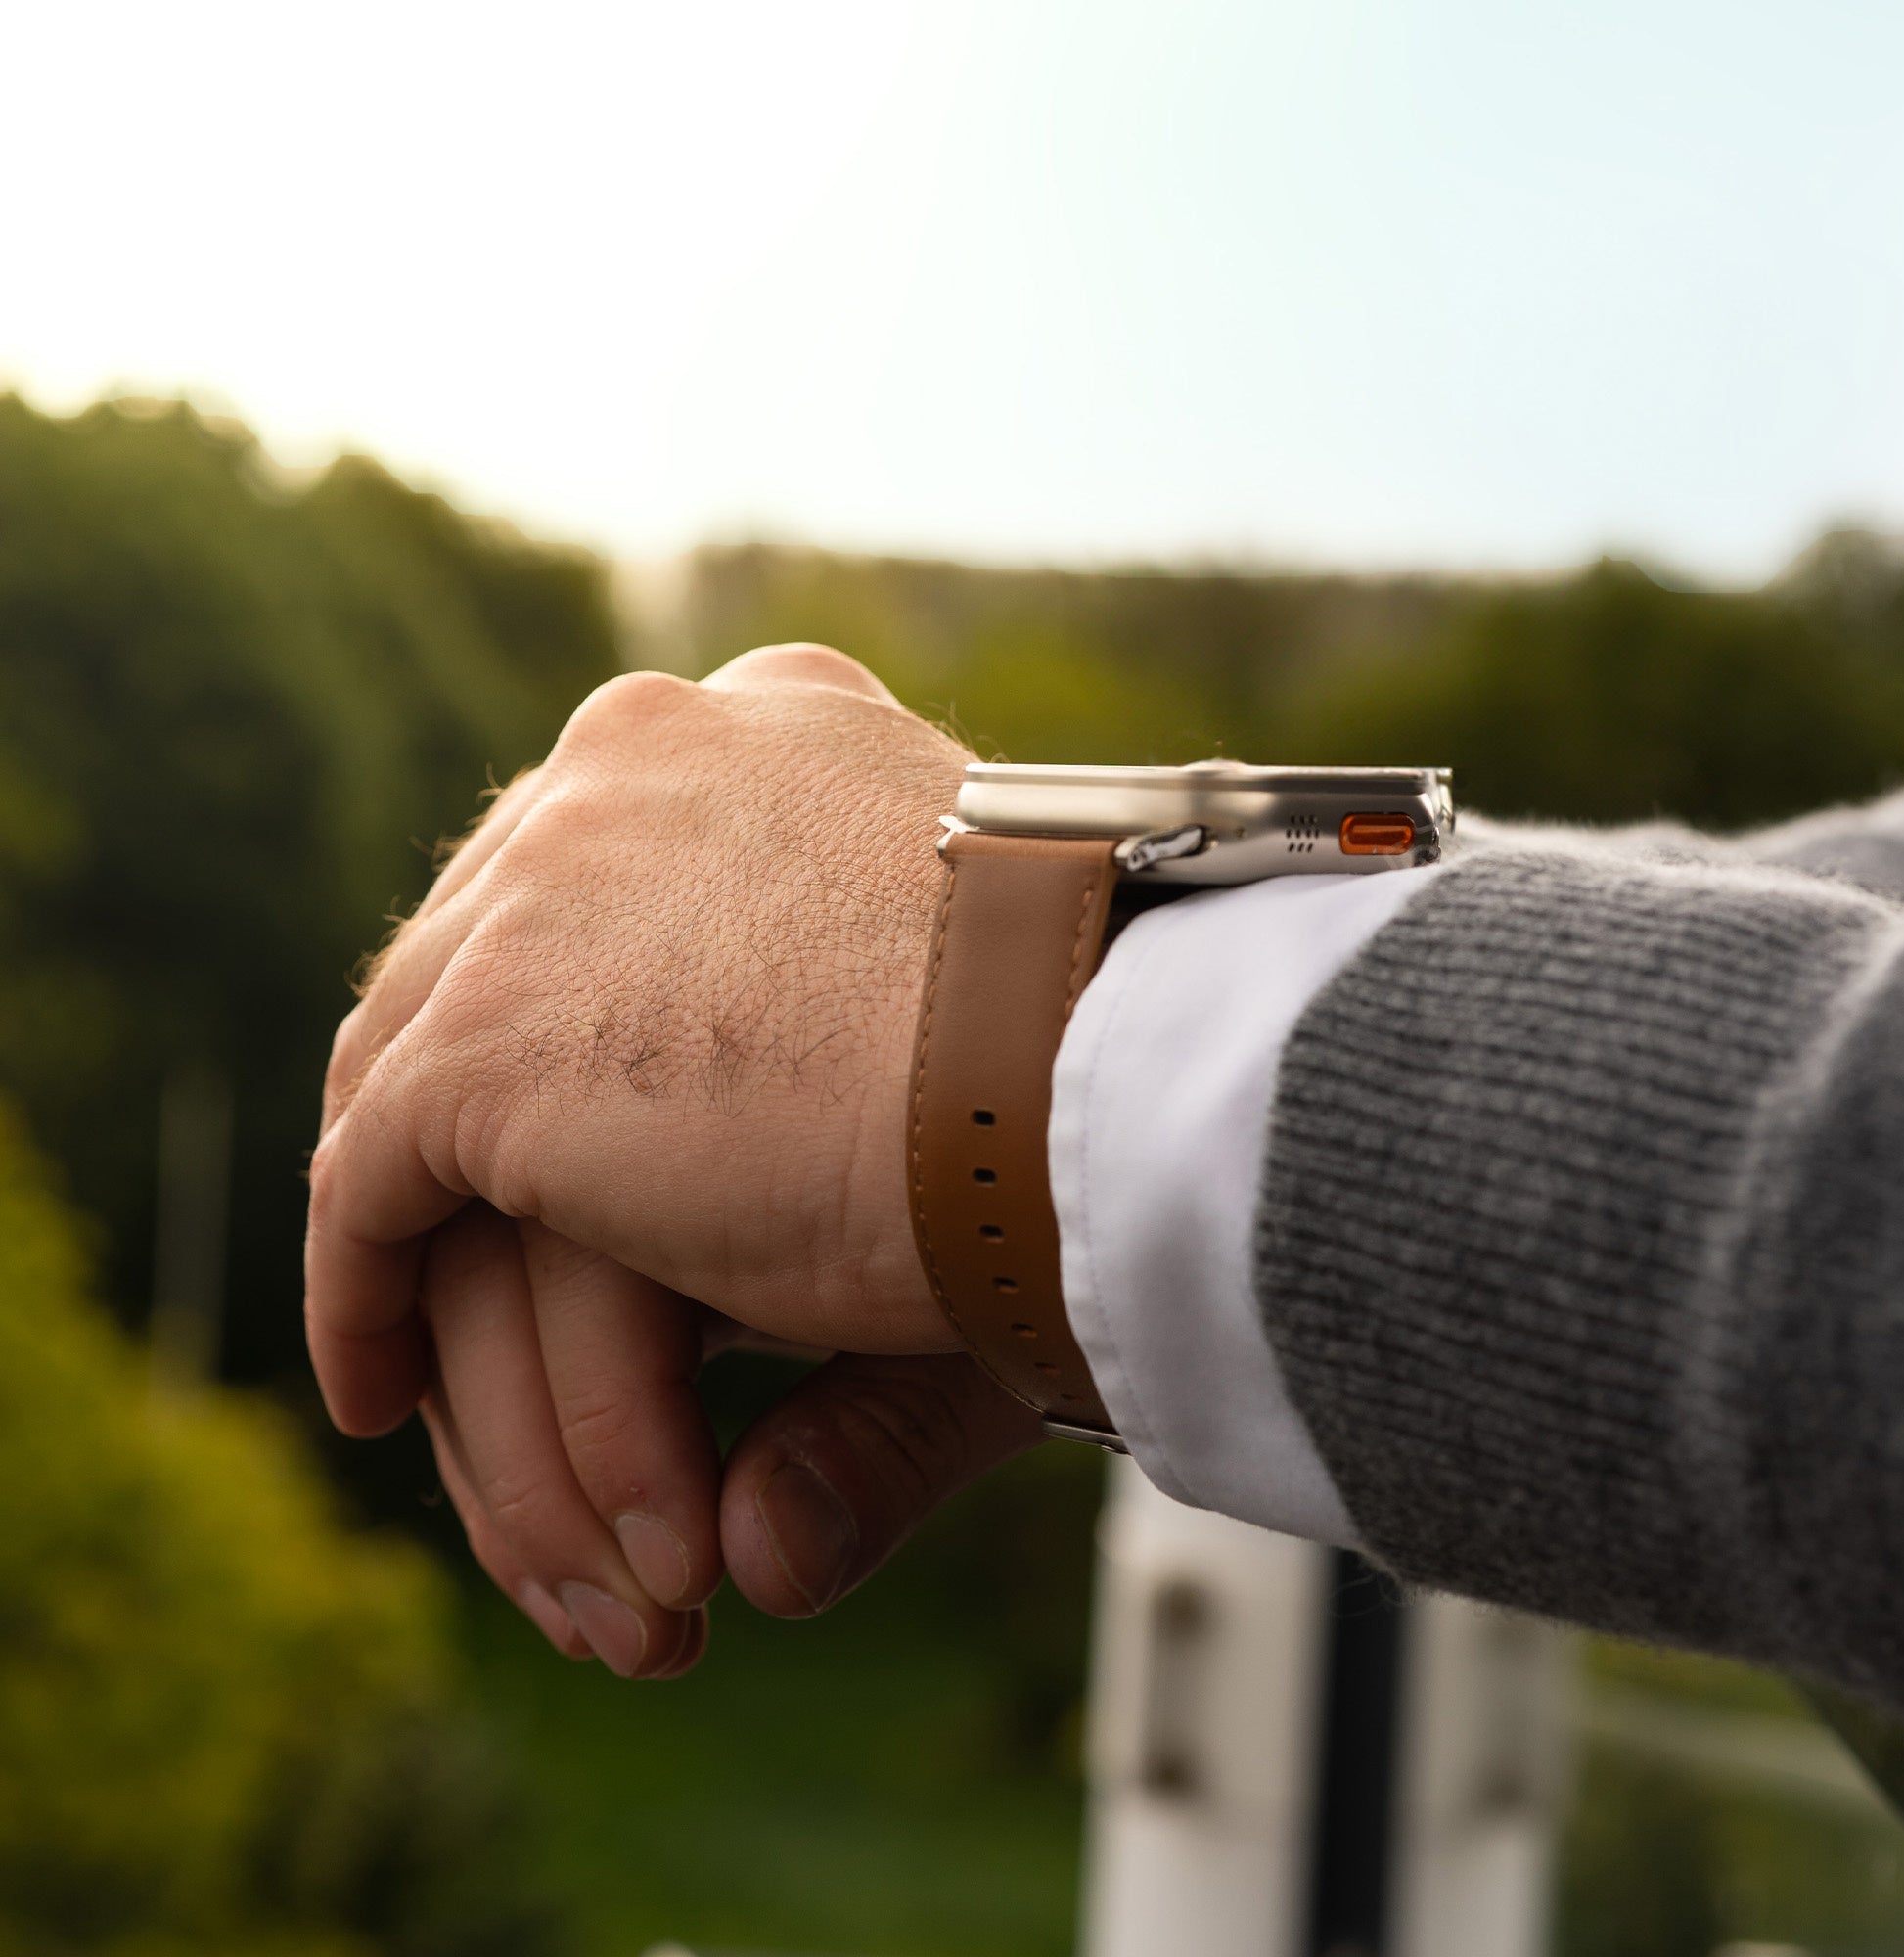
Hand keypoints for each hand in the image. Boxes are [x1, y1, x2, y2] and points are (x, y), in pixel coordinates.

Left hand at [306, 646, 1043, 1671]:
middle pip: (483, 942)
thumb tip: (781, 1106)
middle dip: (466, 1096)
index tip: (571, 1099)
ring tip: (411, 1342)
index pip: (603, 856)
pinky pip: (372, 1185)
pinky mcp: (490, 1037)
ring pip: (415, 1061)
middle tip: (455, 1233)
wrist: (1104, 1077)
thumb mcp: (954, 989)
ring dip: (414, 1214)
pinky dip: (361, 1294)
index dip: (568, 982)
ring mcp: (547, 882)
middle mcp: (638, 756)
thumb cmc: (1101, 1054)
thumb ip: (843, 998)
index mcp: (771, 719)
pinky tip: (375, 1394)